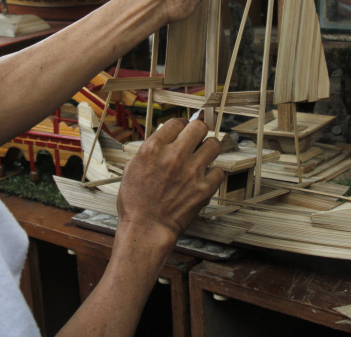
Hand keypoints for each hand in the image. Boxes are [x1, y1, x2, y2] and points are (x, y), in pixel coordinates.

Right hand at [116, 119, 224, 243]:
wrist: (146, 228)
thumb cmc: (136, 202)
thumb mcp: (132, 168)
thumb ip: (150, 150)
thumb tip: (164, 139)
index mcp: (153, 148)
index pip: (177, 122)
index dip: (181, 125)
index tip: (183, 131)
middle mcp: (174, 156)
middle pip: (199, 127)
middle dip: (198, 131)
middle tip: (197, 139)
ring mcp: (191, 171)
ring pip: (214, 144)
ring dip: (209, 149)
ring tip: (203, 156)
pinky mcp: (204, 188)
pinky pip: (219, 171)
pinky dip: (213, 174)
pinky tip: (204, 178)